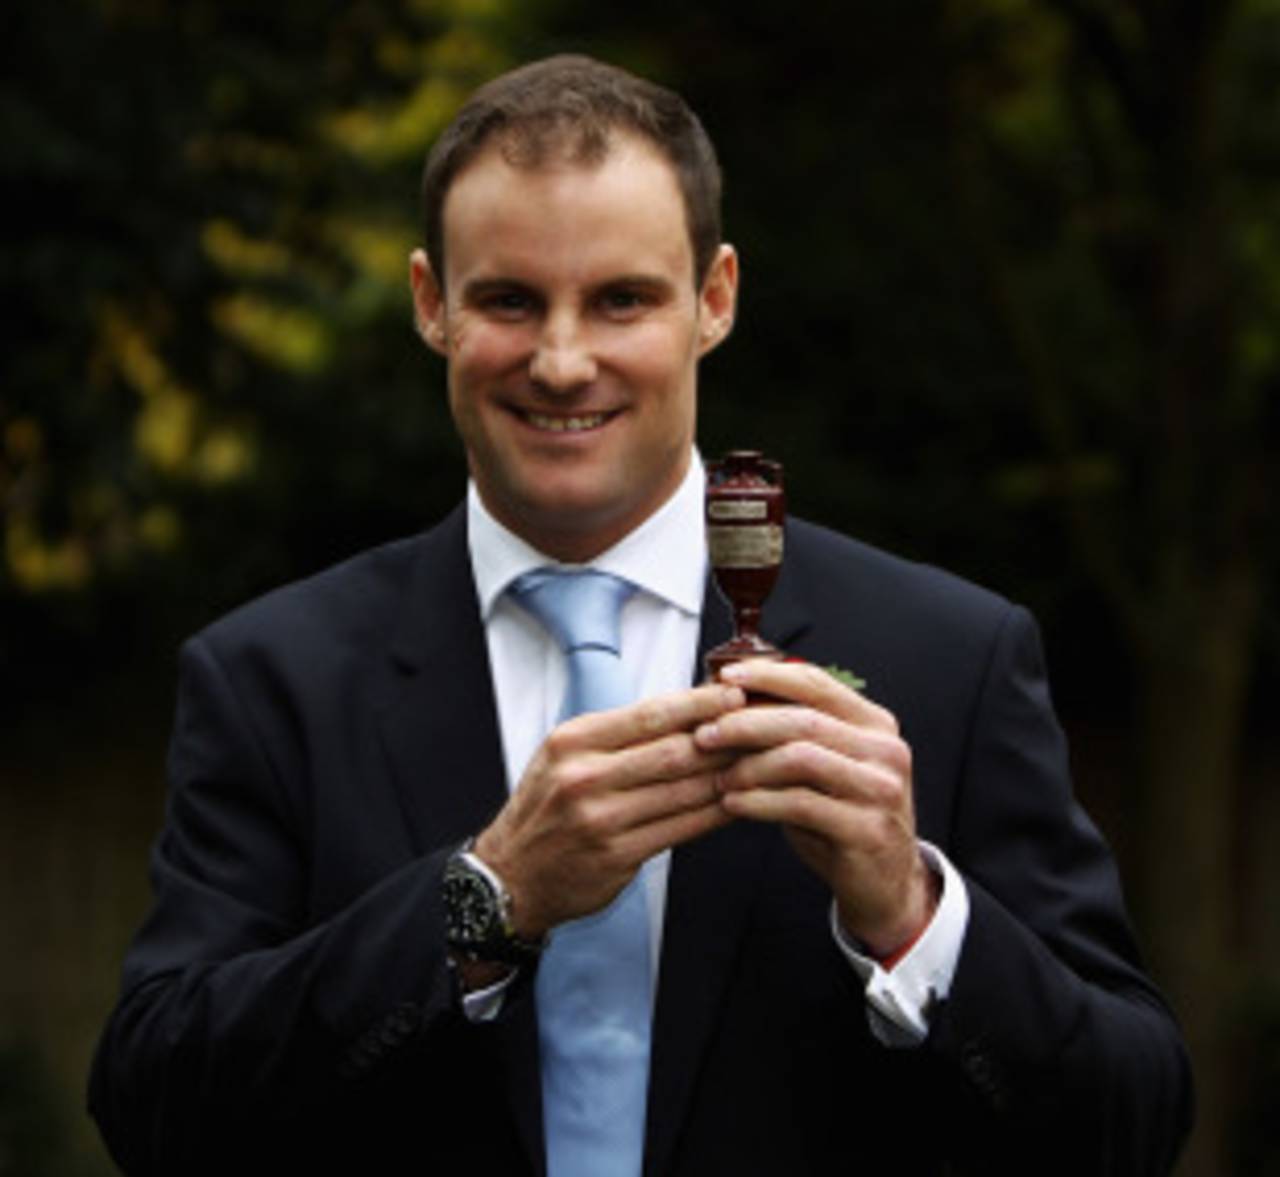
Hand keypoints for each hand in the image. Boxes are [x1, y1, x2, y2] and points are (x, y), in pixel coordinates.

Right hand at [474, 682, 746, 938]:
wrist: (508, 877)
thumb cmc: (544, 810)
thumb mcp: (565, 755)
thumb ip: (618, 734)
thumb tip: (685, 709)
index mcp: (573, 742)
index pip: (649, 714)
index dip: (699, 703)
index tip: (734, 693)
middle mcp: (584, 778)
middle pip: (672, 751)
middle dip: (724, 737)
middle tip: (763, 725)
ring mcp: (601, 820)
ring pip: (683, 790)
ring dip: (728, 775)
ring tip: (760, 761)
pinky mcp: (617, 857)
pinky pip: (680, 829)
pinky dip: (714, 813)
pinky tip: (739, 802)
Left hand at [694, 659, 935, 957]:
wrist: (885, 883)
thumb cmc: (843, 819)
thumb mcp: (824, 767)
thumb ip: (792, 734)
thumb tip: (731, 699)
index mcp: (875, 724)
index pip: (817, 683)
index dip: (767, 676)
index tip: (725, 677)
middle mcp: (884, 751)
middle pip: (803, 720)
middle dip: (746, 723)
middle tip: (706, 734)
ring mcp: (880, 789)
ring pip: (800, 758)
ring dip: (749, 766)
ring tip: (721, 778)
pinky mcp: (867, 828)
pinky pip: (800, 803)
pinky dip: (758, 801)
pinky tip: (734, 804)